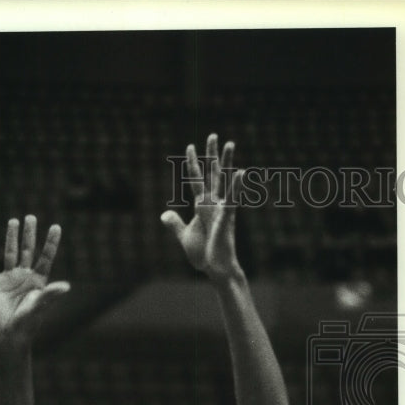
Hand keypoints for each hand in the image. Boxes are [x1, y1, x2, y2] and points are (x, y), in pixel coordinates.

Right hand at [0, 217, 69, 345]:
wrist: (7, 337)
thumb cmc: (26, 325)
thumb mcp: (38, 308)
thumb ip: (50, 295)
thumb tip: (66, 286)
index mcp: (38, 281)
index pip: (45, 257)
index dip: (51, 242)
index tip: (56, 226)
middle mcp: (24, 277)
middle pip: (27, 250)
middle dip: (29, 234)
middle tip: (31, 217)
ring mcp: (9, 279)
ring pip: (9, 253)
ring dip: (11, 237)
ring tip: (14, 221)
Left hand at [161, 133, 242, 280]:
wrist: (216, 269)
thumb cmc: (204, 255)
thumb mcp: (184, 236)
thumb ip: (175, 223)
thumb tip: (164, 214)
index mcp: (203, 206)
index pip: (197, 179)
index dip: (193, 163)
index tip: (190, 147)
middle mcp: (214, 203)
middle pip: (213, 173)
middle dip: (212, 154)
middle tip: (213, 135)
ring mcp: (221, 209)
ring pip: (224, 180)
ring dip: (227, 161)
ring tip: (230, 143)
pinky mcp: (226, 219)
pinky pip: (231, 200)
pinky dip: (235, 186)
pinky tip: (240, 172)